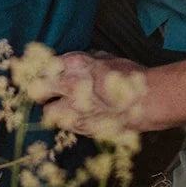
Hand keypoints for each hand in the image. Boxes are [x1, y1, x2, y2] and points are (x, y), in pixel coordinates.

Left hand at [38, 51, 158, 135]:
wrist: (148, 102)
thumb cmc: (131, 77)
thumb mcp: (106, 59)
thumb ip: (86, 61)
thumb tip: (78, 64)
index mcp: (74, 63)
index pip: (43, 67)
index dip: (42, 72)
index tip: (43, 75)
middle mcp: (69, 85)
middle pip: (37, 91)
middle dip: (40, 92)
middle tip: (46, 93)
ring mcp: (74, 109)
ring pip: (49, 113)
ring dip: (55, 110)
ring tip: (66, 108)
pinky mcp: (83, 128)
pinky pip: (66, 127)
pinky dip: (70, 123)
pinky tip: (81, 118)